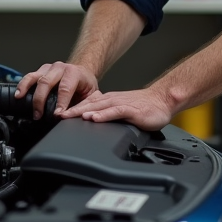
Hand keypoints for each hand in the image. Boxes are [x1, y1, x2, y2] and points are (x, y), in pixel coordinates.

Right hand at [15, 61, 98, 119]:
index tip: (57, 115)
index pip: (65, 88)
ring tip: (20, 99)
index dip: (60, 103)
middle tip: (38, 114)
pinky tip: (18, 94)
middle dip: (41, 100)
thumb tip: (75, 117)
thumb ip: (84, 105)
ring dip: (26, 89)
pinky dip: (22, 85)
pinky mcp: (41, 71)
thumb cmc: (85, 85)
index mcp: (74, 73)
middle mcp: (60, 68)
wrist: (82, 72)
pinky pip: (29, 77)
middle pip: (46, 82)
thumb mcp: (91, 95)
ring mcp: (49, 68)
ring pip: (35, 77)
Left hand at [57, 86, 175, 131]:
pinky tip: (94, 118)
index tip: (59, 115)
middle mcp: (112, 100)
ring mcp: (121, 104)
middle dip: (72, 110)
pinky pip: (115, 112)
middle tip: (58, 115)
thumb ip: (109, 115)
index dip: (73, 109)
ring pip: (99, 107)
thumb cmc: (145, 107)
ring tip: (71, 116)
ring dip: (84, 111)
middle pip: (89, 105)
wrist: (163, 100)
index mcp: (109, 101)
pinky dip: (103, 115)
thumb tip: (94, 121)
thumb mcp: (122, 110)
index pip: (87, 104)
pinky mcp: (131, 110)